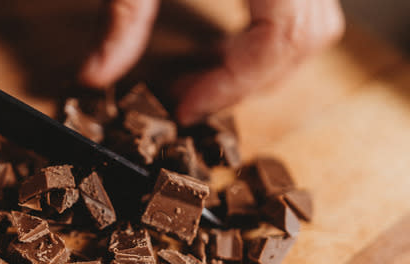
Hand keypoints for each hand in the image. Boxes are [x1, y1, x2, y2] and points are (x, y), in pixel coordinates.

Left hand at [79, 0, 344, 124]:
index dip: (234, 82)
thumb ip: (122, 17)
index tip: (184, 108)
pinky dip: (267, 35)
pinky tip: (223, 43)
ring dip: (262, 60)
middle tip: (191, 98)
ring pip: (314, 22)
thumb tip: (94, 78)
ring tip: (204, 75)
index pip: (282, 35)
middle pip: (308, 34)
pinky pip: (301, 4)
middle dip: (250, 79)